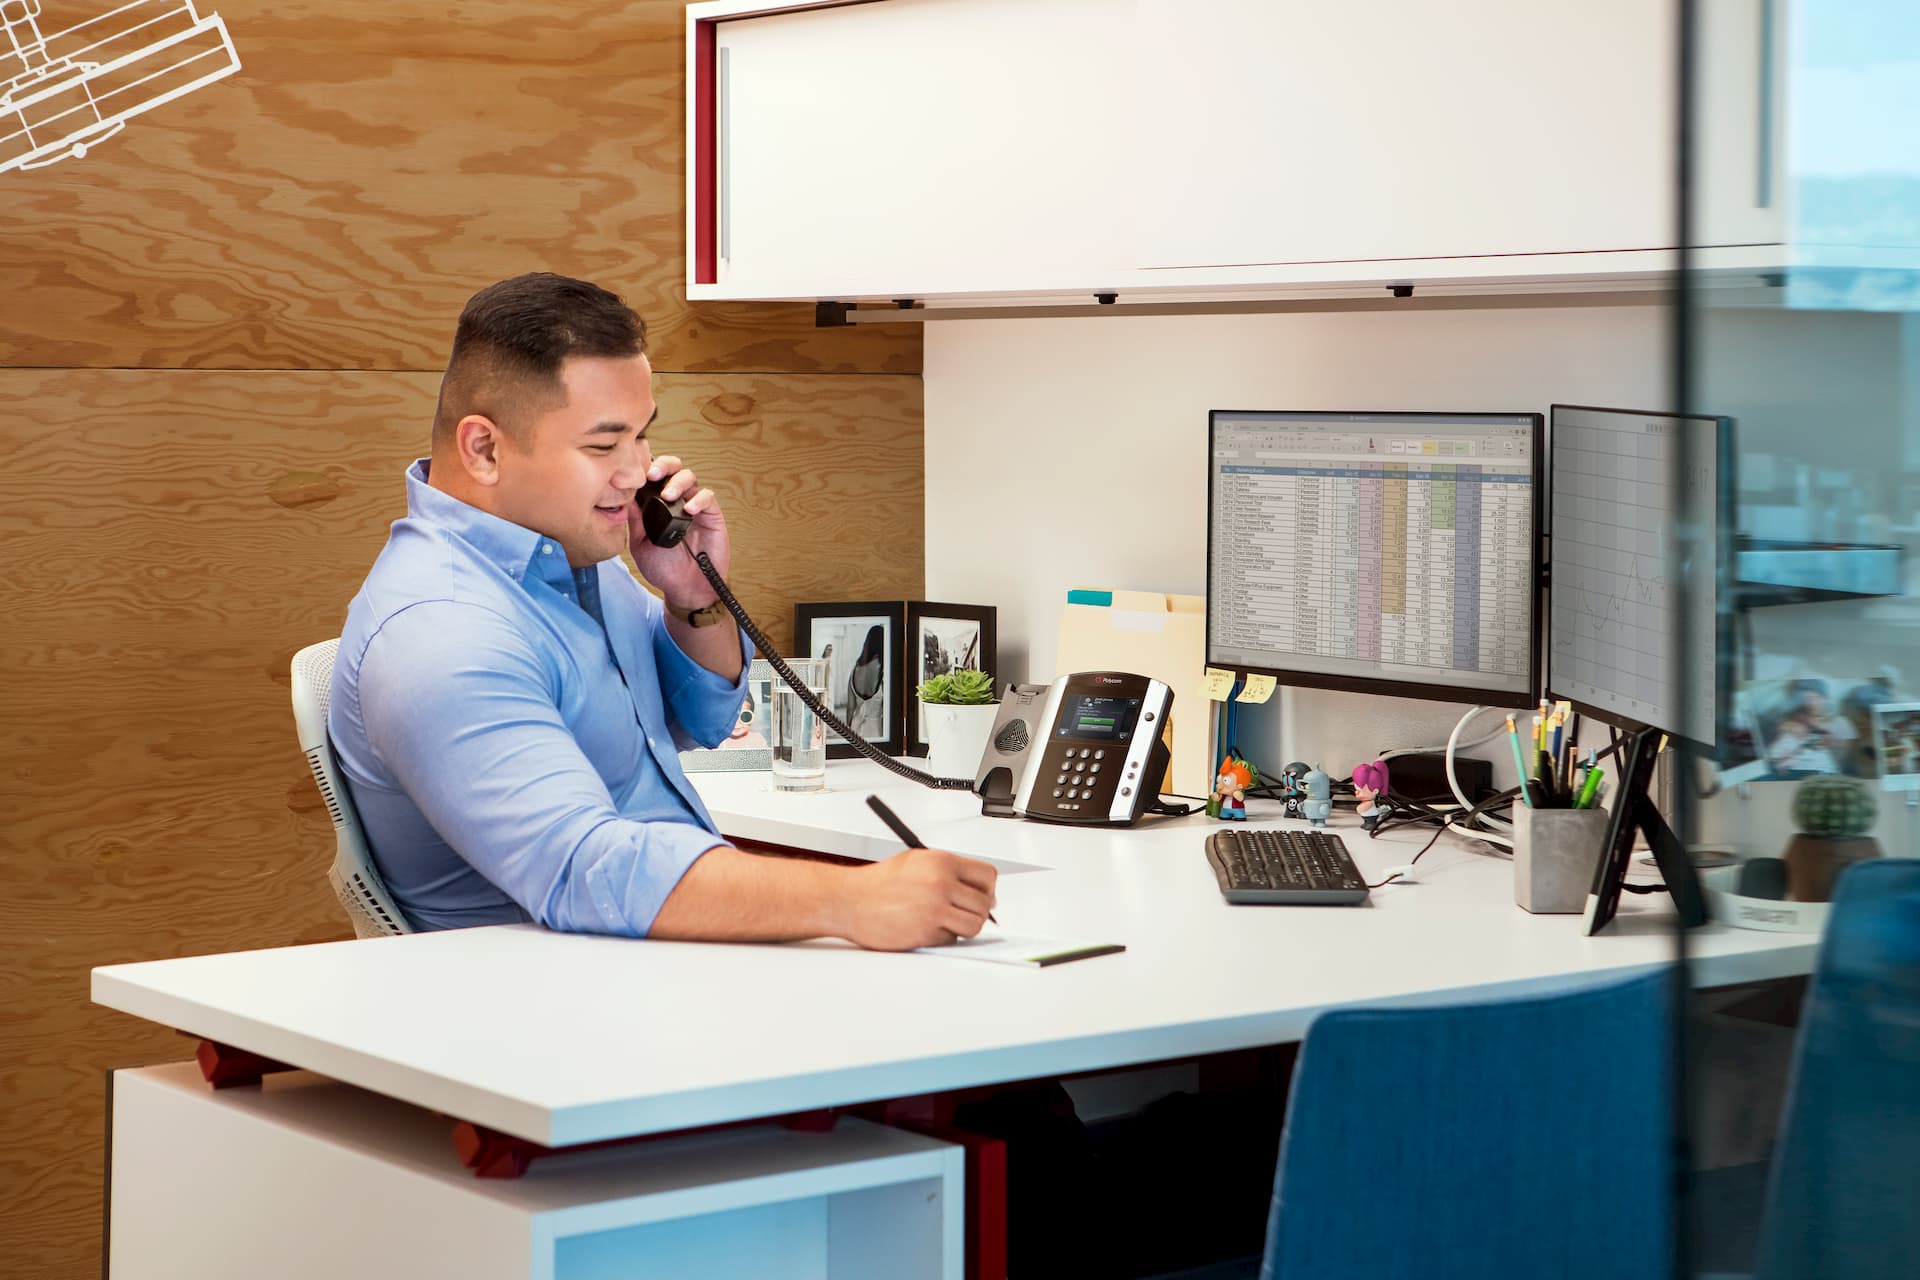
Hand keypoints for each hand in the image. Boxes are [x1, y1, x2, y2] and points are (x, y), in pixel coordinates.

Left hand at [628, 455, 729, 608]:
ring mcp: (695, 506)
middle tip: (653, 475)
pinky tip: (689, 510)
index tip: (635, 474)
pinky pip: (708, 497)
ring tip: (669, 495)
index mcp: (658, 504)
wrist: (686, 589)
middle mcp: (677, 500)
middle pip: (674, 468)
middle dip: (664, 465)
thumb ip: (635, 520)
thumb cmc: (664, 569)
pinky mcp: (712, 515)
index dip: (646, 469)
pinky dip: (699, 499)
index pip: (654, 477)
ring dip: (678, 481)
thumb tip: (624, 496)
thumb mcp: (641, 543)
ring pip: (690, 477)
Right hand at [840, 848, 997, 950]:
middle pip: (984, 903)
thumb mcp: (917, 861)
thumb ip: (948, 870)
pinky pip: (952, 939)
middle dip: (978, 910)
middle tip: (964, 912)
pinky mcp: (926, 932)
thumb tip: (976, 886)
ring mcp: (935, 909)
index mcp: (941, 862)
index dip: (987, 888)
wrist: (850, 900)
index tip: (983, 895)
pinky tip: (928, 928)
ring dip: (965, 926)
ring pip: (974, 924)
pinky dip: (945, 937)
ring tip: (949, 922)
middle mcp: (941, 883)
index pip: (987, 875)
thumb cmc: (879, 883)